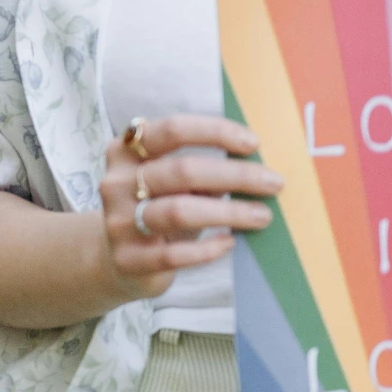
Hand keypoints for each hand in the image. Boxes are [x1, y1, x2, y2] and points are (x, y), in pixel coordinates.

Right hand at [94, 114, 278, 303]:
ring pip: (179, 211)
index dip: (215, 132)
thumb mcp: (170, 183)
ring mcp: (119, 222)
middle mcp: (116, 182)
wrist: (117, 261)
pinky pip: (175, 254)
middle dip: (235, 175)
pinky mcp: (128, 259)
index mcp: (126, 151)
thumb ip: (198, 171)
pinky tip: (228, 243)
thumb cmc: (156, 210)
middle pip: (182, 171)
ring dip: (229, 212)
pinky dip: (208, 248)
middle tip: (274, 183)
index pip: (173, 130)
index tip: (253, 144)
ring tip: (262, 216)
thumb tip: (253, 165)